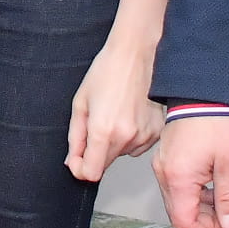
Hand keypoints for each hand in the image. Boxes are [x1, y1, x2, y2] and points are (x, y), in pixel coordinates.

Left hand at [69, 24, 167, 182]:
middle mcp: (126, 137)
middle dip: (95, 152)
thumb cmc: (107, 71)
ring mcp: (144, 136)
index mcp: (103, 130)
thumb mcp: (81, 103)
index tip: (76, 159)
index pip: (91, 173)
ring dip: (114, 143)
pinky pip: (137, 145)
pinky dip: (130, 136)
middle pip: (105, 164)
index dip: (80, 169)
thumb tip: (72, 160)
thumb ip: (75, 137)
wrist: (136, 53)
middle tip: (95, 125)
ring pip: (121, 154)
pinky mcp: (156, 132)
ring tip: (115, 114)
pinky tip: (129, 114)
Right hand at [155, 112, 228, 227]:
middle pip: (180, 214)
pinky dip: (196, 197)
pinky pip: (178, 187)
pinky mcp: (168, 158)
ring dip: (202, 212)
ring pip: (179, 202)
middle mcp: (165, 174)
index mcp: (178, 178)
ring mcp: (164, 165)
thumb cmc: (215, 120)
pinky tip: (213, 193)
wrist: (203, 91)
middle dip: (205, 227)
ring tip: (225, 210)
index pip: (186, 223)